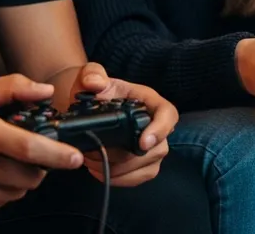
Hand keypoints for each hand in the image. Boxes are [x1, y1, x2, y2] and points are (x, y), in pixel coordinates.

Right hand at [0, 74, 83, 220]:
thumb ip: (13, 87)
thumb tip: (45, 91)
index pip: (25, 147)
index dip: (55, 154)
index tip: (75, 157)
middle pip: (27, 175)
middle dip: (40, 166)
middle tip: (31, 153)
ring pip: (16, 192)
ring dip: (21, 178)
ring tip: (3, 160)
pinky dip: (3, 191)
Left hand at [68, 63, 176, 187]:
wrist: (86, 106)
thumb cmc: (93, 89)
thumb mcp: (90, 75)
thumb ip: (92, 74)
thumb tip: (96, 83)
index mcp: (147, 100)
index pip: (168, 114)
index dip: (160, 129)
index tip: (142, 143)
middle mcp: (154, 123)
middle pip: (158, 147)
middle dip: (127, 156)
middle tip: (98, 152)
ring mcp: (150, 146)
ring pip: (149, 166)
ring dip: (121, 170)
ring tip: (94, 162)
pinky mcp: (142, 163)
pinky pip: (139, 178)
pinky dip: (120, 179)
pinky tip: (100, 171)